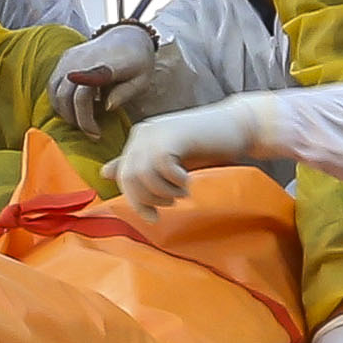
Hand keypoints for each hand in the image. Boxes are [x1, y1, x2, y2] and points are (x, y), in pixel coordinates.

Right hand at [47, 23, 160, 136]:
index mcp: (106, 65)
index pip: (86, 86)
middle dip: (76, 119)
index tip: (94, 131)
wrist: (127, 35)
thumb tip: (108, 107)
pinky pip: (53, 84)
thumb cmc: (137, 61)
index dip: (84, 111)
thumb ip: (125, 93)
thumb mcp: (142, 79)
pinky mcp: (65, 58)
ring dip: (65, 111)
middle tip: (92, 132)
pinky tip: (74, 107)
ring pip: (55, 92)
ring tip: (82, 120)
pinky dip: (59, 100)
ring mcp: (71, 58)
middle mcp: (83, 60)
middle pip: (67, 95)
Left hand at [113, 97, 287, 215]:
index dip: (135, 200)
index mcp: (139, 138)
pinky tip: (187, 181)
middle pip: (128, 178)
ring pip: (143, 175)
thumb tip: (104, 172)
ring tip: (181, 192)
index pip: (123, 176)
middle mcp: (142, 133)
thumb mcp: (168, 160)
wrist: (238, 125)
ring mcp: (156, 132)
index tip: (153, 217)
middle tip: (169, 203)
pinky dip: (174, 181)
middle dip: (147, 199)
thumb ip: (139, 165)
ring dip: (163, 192)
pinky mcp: (172, 135)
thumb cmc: (206, 145)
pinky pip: (161, 168)